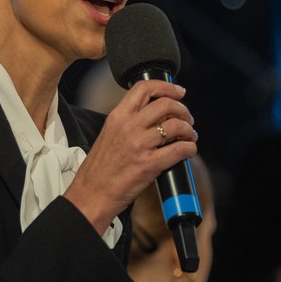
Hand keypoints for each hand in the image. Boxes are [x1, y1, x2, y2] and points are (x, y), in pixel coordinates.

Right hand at [64, 79, 196, 234]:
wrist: (91, 194)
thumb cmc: (99, 169)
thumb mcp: (109, 135)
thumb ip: (129, 123)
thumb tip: (156, 116)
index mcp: (117, 116)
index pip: (144, 88)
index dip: (166, 87)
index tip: (178, 91)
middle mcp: (128, 126)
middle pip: (166, 104)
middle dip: (183, 110)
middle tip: (187, 119)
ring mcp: (139, 145)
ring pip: (176, 125)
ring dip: (189, 130)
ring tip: (189, 136)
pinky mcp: (149, 164)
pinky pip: (179, 149)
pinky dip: (189, 148)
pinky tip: (189, 151)